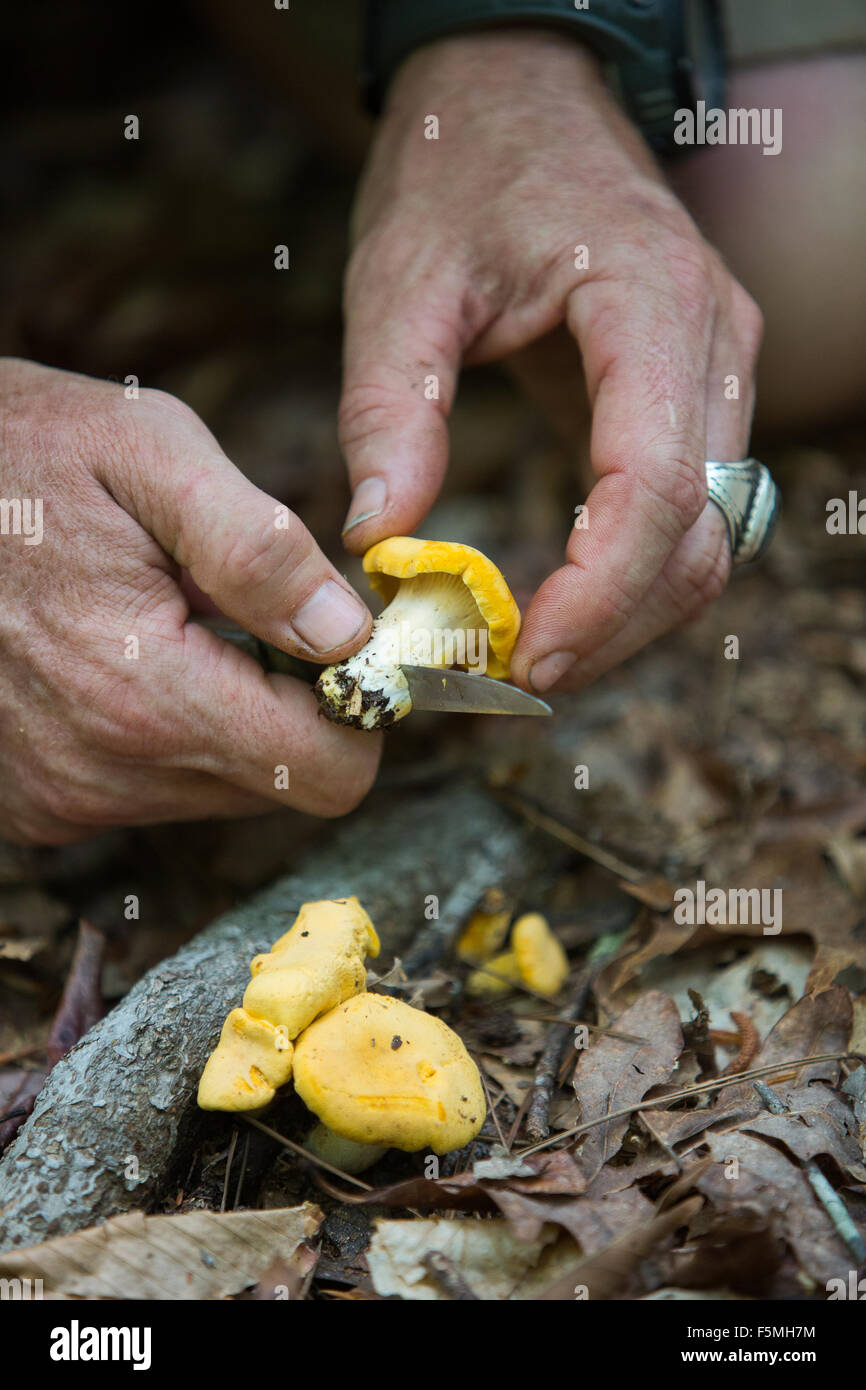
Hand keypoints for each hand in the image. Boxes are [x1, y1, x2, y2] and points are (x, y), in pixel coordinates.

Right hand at [0, 359, 379, 843]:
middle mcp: (101, 775)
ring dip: (220, 712)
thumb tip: (347, 633)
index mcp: (146, 696)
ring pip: (214, 788)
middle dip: (287, 703)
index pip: (326, 773)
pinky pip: (146, 788)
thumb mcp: (150, 452)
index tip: (339, 642)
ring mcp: (59, 798)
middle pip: (277, 785)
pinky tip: (113, 655)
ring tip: (158, 621)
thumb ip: (260, 551)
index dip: (357, 705)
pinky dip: (158, 731)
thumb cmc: (18, 454)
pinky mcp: (32, 802)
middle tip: (235, 610)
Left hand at [339, 31, 762, 691]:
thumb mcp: (399, 279)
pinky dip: (632, 577)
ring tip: (529, 654)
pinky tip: (562, 606)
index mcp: (650, 304)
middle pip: (699, 535)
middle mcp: (713, 344)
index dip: (597, 593)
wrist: (519, 95)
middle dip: (612, 627)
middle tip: (512, 677)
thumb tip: (375, 541)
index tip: (520, 655)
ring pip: (709, 540)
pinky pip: (689, 515)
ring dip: (628, 616)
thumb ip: (388, 410)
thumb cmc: (460, 168)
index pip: (655, 487)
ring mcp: (717, 372)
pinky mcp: (694, 396)